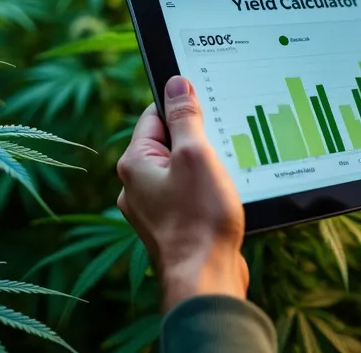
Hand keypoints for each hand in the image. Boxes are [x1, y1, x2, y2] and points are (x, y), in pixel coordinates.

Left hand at [116, 76, 247, 312]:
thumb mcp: (197, 155)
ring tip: (225, 176)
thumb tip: (176, 83)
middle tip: (223, 146)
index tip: (209, 108)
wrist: (205, 278)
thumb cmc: (200, 218)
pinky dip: (205, 192)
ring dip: (205, 169)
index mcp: (135, 164)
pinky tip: (223, 199)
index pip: (155, 116)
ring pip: (182, 171)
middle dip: (199, 141)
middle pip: (170, 144)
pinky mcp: (172, 227)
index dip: (183, 108)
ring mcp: (152, 209)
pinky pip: (188, 196)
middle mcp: (135, 186)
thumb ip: (185, 117)